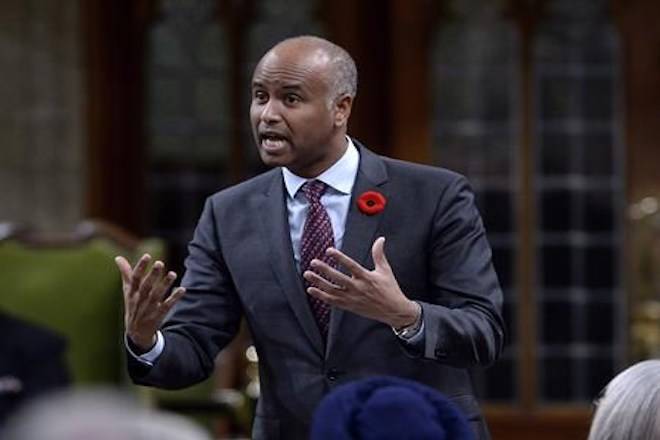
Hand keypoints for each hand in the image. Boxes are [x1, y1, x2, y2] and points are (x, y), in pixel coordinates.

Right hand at [115, 254, 184, 351]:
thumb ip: (126, 274)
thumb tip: (118, 258)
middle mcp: (139, 300)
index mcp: (132, 293)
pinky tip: (182, 289)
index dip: (140, 267)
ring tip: (173, 273)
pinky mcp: (158, 315)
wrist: (136, 333)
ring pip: (157, 295)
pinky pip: (166, 306)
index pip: (135, 278)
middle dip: (152, 275)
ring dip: (165, 284)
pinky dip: (174, 298)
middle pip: (146, 286)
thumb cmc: (133, 306)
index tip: (147, 255)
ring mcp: (149, 308)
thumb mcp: (128, 291)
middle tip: (160, 263)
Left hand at [303, 237, 418, 327]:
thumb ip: (379, 254)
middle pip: (338, 278)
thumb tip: (380, 239)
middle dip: (324, 270)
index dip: (340, 258)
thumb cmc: (390, 289)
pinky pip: (332, 301)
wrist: (394, 311)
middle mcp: (358, 288)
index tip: (329, 250)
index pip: (351, 266)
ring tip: (307, 274)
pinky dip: (321, 296)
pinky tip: (311, 290)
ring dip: (318, 282)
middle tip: (313, 262)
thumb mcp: (385, 270)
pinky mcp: (349, 306)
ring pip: (332, 290)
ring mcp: (352, 298)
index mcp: (367, 278)